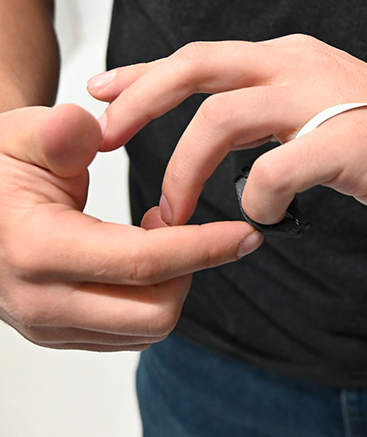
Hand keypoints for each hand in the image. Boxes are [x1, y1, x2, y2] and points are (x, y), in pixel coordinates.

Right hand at [0, 103, 260, 350]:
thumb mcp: (23, 135)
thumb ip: (59, 132)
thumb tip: (86, 128)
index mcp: (36, 249)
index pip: (144, 262)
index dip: (205, 247)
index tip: (247, 233)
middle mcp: (41, 300)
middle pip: (156, 313)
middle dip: (191, 270)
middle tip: (187, 220)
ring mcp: (46, 325)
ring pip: (146, 330)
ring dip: (170, 283)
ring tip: (157, 230)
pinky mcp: (57, 333)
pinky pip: (126, 333)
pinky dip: (149, 296)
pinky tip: (141, 255)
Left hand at [90, 35, 366, 224]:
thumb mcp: (325, 103)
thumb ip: (274, 109)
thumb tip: (219, 137)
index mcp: (292, 57)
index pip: (203, 55)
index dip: (146, 73)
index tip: (105, 93)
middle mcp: (299, 65)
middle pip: (197, 66)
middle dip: (141, 99)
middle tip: (105, 136)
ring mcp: (321, 100)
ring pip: (220, 120)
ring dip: (183, 169)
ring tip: (171, 212)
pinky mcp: (342, 142)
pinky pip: (272, 174)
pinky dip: (258, 202)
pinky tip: (267, 219)